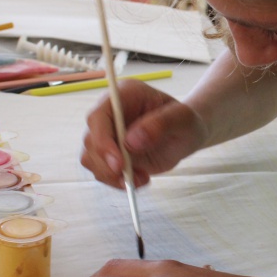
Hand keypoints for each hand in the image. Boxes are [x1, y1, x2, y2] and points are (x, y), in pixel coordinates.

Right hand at [80, 80, 207, 188]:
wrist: (186, 133)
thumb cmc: (185, 120)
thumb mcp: (182, 118)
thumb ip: (160, 124)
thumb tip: (131, 141)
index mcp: (123, 96)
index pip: (99, 116)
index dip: (102, 141)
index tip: (119, 163)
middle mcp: (109, 115)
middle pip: (90, 140)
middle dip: (106, 164)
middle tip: (130, 177)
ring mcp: (107, 135)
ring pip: (91, 159)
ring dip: (111, 176)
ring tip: (142, 178)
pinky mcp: (111, 154)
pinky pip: (103, 171)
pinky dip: (117, 181)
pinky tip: (140, 179)